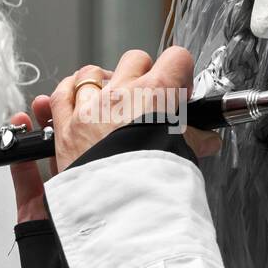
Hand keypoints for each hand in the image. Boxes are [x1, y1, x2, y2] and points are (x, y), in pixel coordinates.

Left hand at [6, 48, 222, 222]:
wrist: (120, 208)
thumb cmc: (152, 181)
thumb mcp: (184, 155)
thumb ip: (195, 141)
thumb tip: (207, 140)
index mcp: (156, 96)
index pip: (176, 59)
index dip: (180, 74)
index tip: (179, 92)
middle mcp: (121, 95)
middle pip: (135, 60)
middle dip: (143, 75)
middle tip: (146, 100)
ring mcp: (90, 108)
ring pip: (93, 73)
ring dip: (102, 83)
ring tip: (109, 103)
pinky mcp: (66, 126)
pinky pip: (60, 95)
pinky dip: (67, 96)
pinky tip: (76, 104)